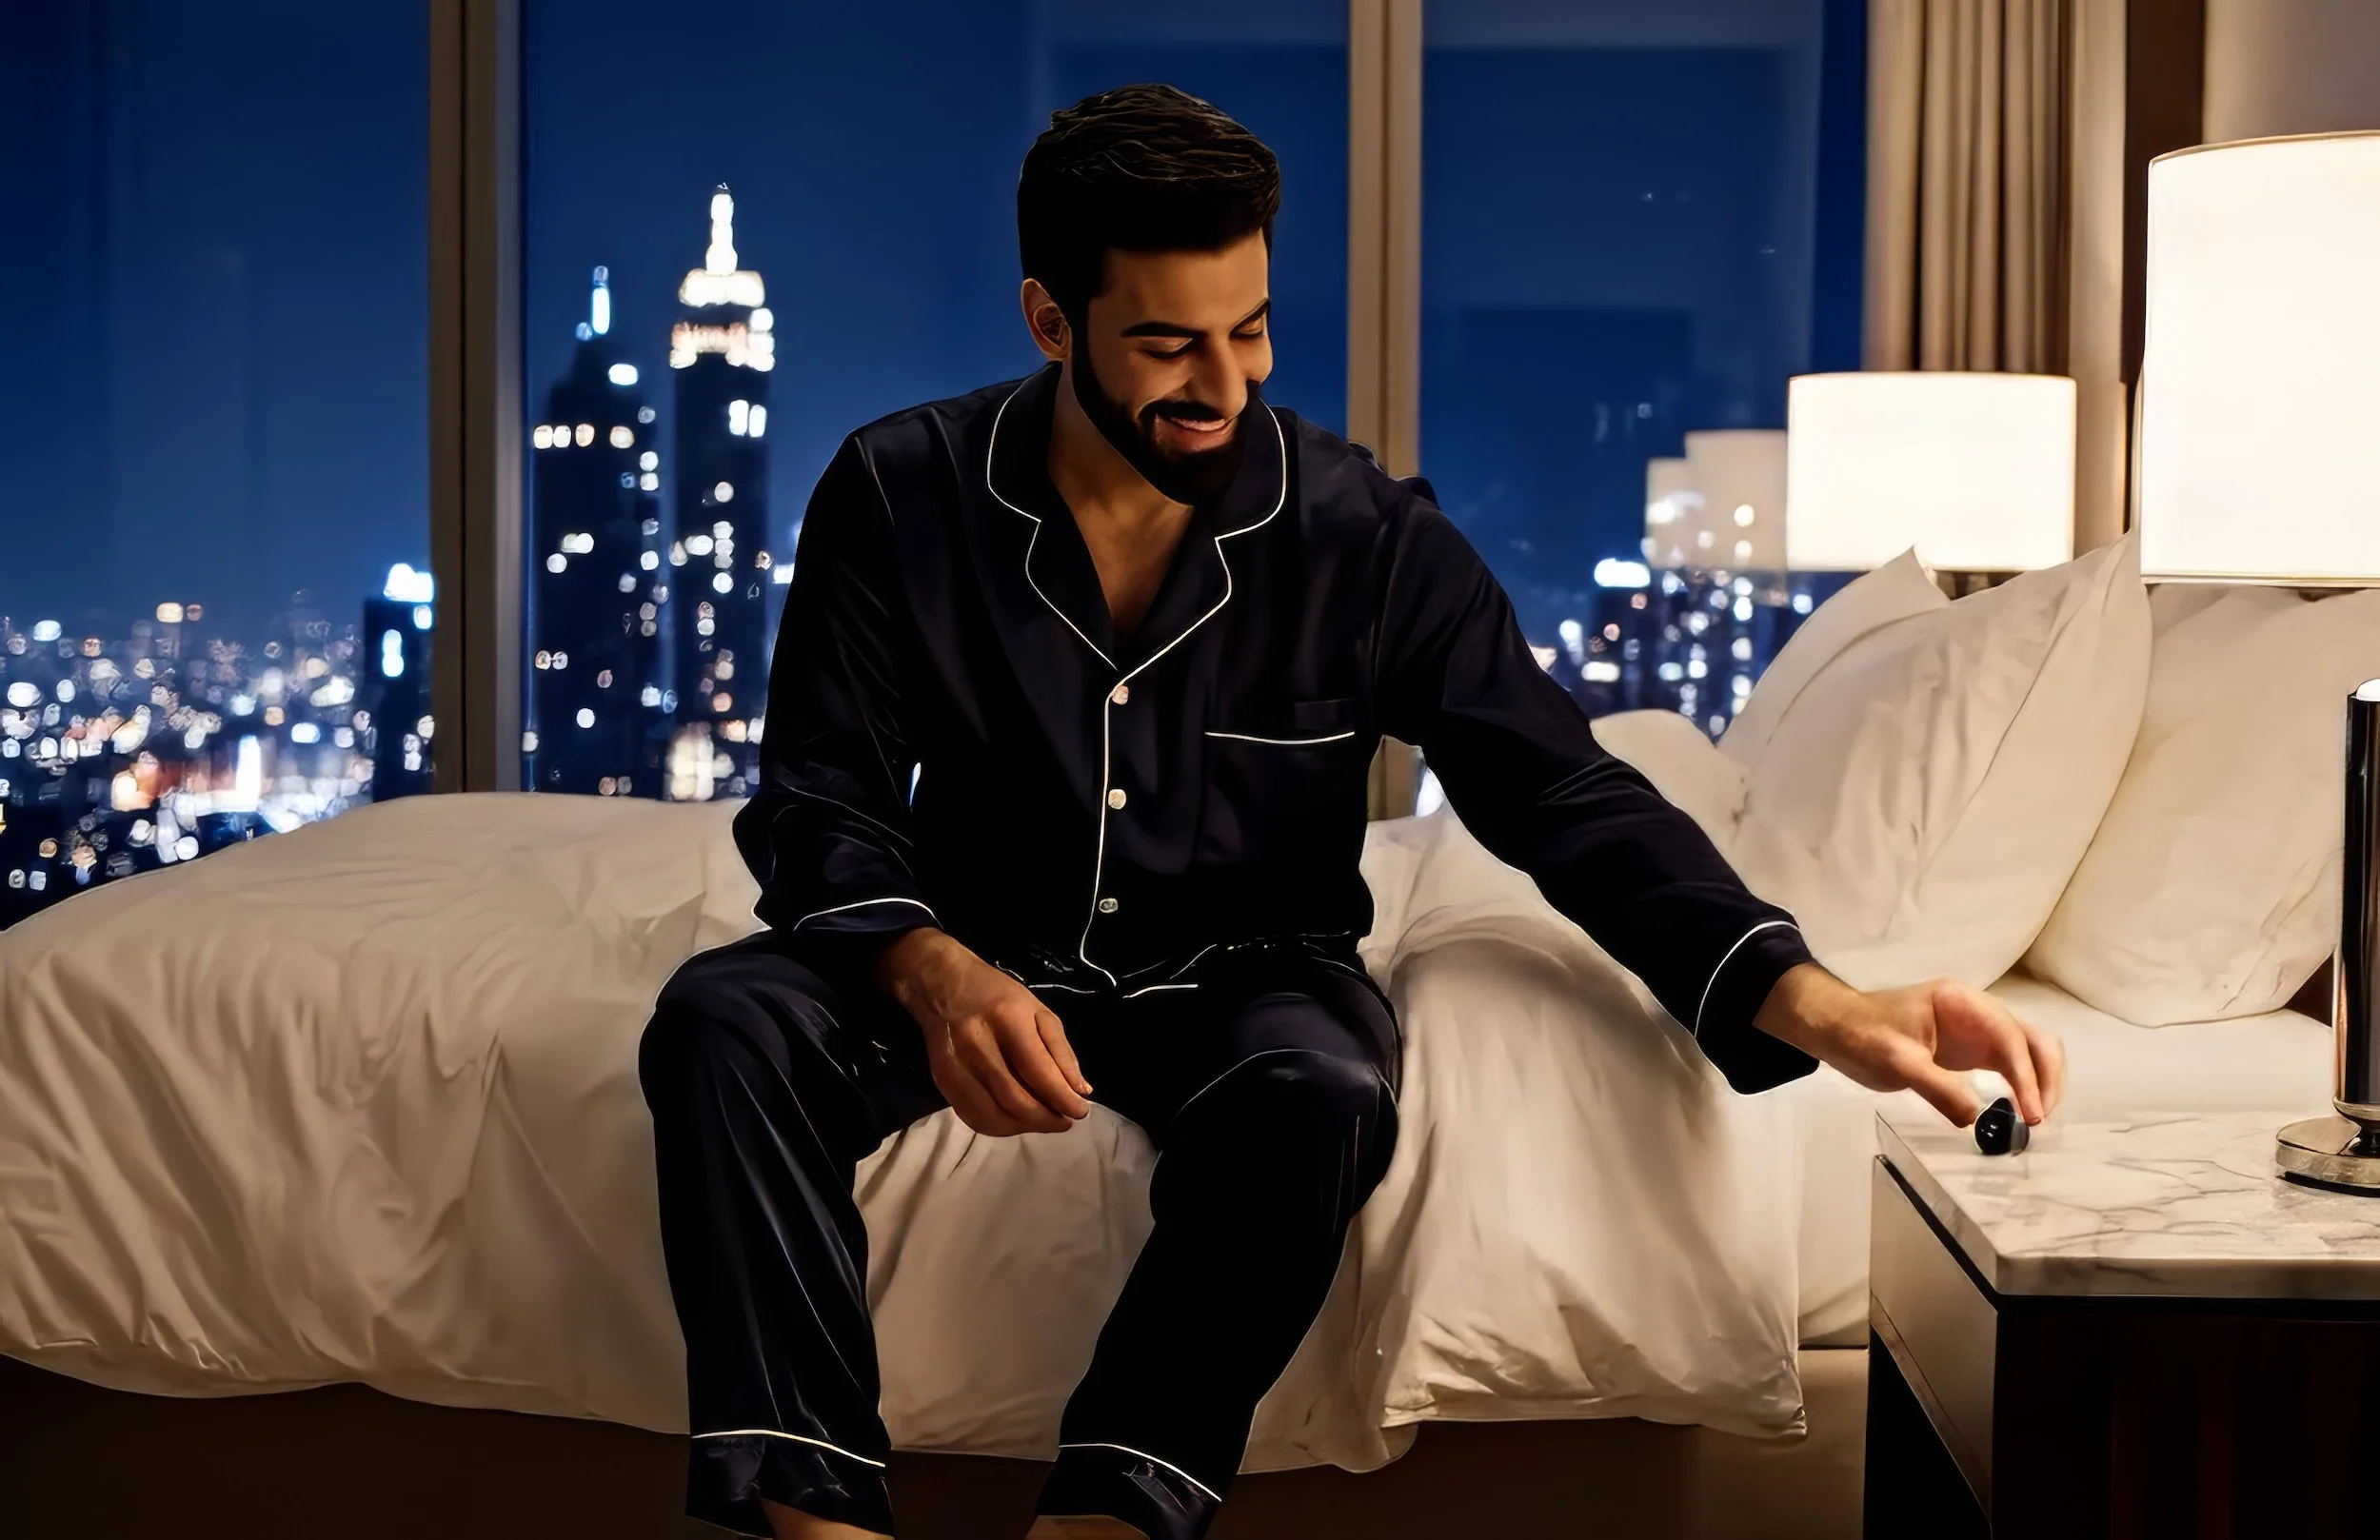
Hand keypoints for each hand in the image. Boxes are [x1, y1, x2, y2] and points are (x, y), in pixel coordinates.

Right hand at [876, 928, 1093, 1135]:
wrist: (942, 986)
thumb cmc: (998, 996)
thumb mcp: (1038, 1011)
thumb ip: (1061, 1052)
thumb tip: (1081, 1092)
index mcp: (1007, 1019)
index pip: (1038, 1072)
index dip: (1063, 1099)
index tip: (1081, 1111)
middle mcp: (977, 1044)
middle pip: (1015, 1100)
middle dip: (1046, 1119)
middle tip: (1064, 1121)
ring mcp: (955, 1065)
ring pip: (992, 1115)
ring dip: (1024, 1127)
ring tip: (1043, 1122)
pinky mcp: (941, 1081)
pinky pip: (973, 1117)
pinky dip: (999, 1127)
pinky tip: (1016, 1120)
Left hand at [1755, 962, 2065, 1127]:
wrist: (1837, 1028)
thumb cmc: (1861, 1035)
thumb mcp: (1895, 1062)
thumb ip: (1936, 1087)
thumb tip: (1976, 1119)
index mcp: (1961, 1002)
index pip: (2009, 1036)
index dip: (2026, 1075)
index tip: (2030, 1113)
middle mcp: (1978, 1012)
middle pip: (2031, 1039)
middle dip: (2045, 1077)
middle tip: (2038, 1119)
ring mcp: (1977, 1031)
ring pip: (2027, 1052)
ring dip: (2039, 1083)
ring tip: (2033, 1121)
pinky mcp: (1972, 1051)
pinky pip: (2009, 1067)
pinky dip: (2021, 1087)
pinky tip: (2018, 1113)